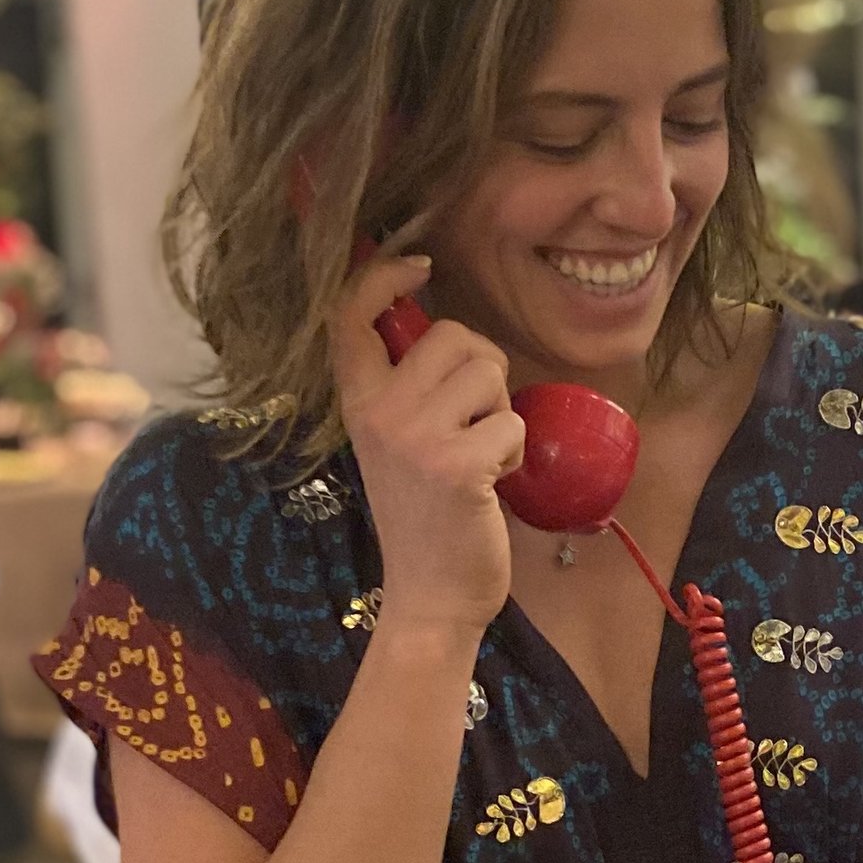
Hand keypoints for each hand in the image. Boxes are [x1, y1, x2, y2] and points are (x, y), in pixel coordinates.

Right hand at [330, 251, 524, 638]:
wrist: (430, 596)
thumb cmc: (425, 516)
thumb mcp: (394, 444)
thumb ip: (405, 388)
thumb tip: (445, 332)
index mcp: (357, 402)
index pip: (350, 315)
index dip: (382, 276)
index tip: (419, 266)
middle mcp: (378, 411)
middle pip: (451, 335)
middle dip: (482, 368)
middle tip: (474, 418)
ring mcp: (415, 437)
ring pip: (488, 370)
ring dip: (500, 410)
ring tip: (481, 452)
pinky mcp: (457, 465)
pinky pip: (511, 419)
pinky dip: (513, 448)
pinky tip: (491, 482)